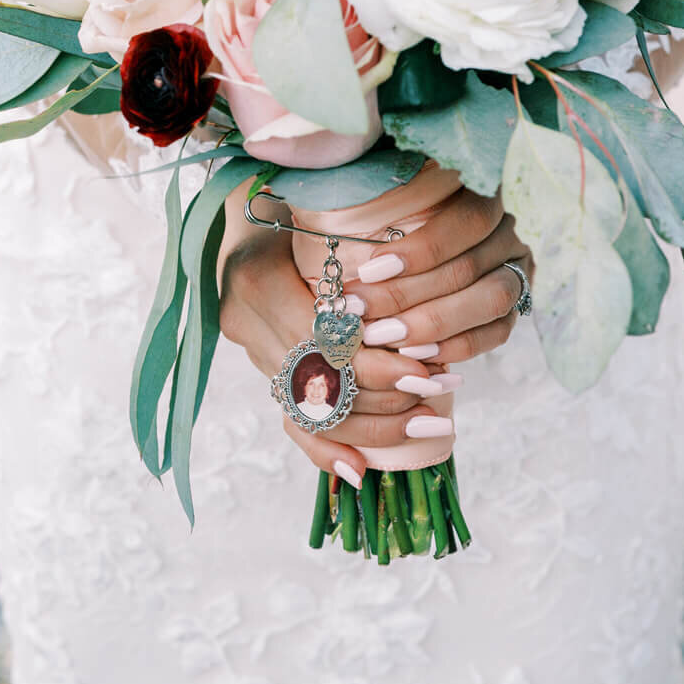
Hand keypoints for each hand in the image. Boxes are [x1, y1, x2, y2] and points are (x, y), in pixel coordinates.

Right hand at [218, 188, 451, 485]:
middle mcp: (243, 322)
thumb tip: (419, 318)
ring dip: (373, 425)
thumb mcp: (328, 225)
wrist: (252, 219)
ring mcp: (245, 349)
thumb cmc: (305, 214)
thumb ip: (362, 262)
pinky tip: (360, 470)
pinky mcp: (257, 367)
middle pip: (319, 381)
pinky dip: (325, 450)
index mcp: (258, 280)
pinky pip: (289, 421)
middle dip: (385, 397)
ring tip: (428, 421)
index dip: (377, 363)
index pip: (323, 343)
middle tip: (440, 397)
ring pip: (309, 410)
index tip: (428, 370)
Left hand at [351, 188, 530, 364]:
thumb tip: (329, 229)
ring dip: (433, 323)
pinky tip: (416, 352)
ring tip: (384, 336)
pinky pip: (497, 332)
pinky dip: (457, 345)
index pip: (466, 218)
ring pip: (490, 300)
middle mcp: (508, 230)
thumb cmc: (395, 219)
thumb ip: (375, 208)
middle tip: (360, 313)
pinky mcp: (516, 307)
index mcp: (484, 192)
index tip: (370, 270)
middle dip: (407, 295)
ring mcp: (518, 269)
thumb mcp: (388, 202)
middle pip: (468, 267)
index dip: (421, 248)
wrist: (426, 254)